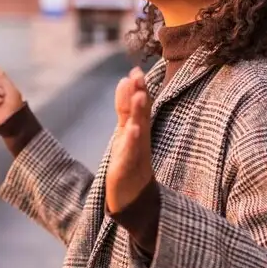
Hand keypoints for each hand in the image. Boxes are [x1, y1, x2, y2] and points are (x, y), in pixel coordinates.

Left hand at [105, 67, 155, 213]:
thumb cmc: (130, 161)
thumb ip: (125, 108)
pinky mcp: (129, 168)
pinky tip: (134, 129)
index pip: (139, 106)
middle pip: (141, 114)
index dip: (138, 89)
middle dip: (140, 95)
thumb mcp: (126, 131)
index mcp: (138, 130)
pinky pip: (132, 152)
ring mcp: (136, 153)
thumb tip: (125, 80)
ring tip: (140, 96)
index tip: (136, 70)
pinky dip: (133, 140)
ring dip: (140, 113)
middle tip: (138, 76)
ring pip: (139, 130)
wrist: (133, 197)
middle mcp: (139, 139)